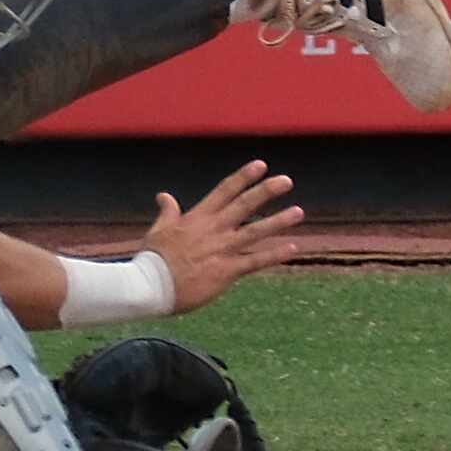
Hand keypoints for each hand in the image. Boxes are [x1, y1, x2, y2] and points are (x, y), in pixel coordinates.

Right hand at [140, 159, 302, 314]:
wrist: (151, 285)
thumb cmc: (153, 259)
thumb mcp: (158, 229)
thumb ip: (167, 211)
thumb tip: (164, 195)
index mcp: (197, 217)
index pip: (224, 191)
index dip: (243, 177)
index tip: (261, 165)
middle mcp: (213, 229)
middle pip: (244, 205)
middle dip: (266, 191)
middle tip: (287, 181)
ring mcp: (222, 249)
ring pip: (256, 231)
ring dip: (278, 221)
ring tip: (298, 212)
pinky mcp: (226, 271)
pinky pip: (255, 261)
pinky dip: (274, 254)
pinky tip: (292, 248)